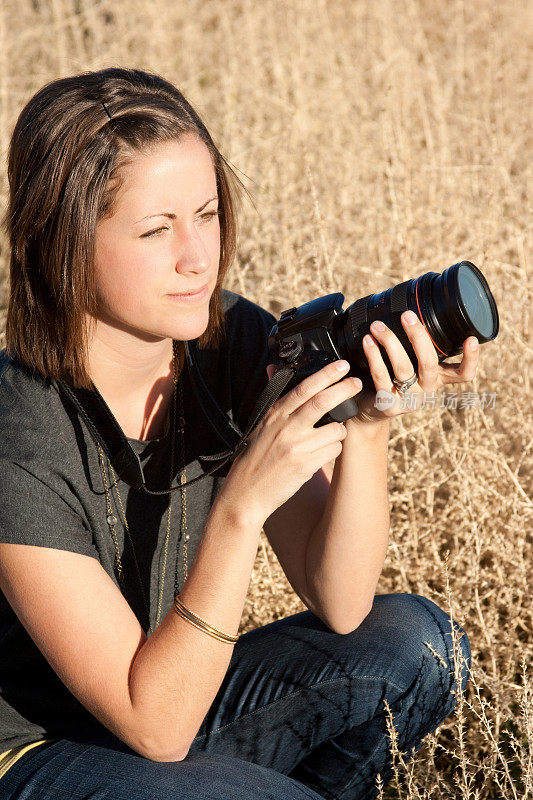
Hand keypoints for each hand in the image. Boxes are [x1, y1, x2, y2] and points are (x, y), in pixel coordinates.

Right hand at [219, 360, 361, 524]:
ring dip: (340, 431)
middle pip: (323, 401)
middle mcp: (286, 427)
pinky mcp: (305, 465)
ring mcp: (296, 446)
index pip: (305, 388)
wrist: (246, 492)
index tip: (342, 366)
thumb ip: (275, 399)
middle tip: (357, 383)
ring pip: (336, 430)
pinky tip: (320, 454)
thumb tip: (274, 367)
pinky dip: (332, 450)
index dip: (327, 374)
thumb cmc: (256, 457)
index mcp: (275, 414)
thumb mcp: (261, 424)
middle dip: (345, 389)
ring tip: (329, 436)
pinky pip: (333, 451)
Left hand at [351, 310, 479, 424]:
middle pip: (430, 364)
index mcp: (437, 377)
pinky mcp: (389, 406)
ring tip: (377, 326)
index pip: (463, 374)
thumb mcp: (409, 361)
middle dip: (419, 337)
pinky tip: (367, 342)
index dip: (471, 359)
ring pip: (404, 369)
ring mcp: (408, 400)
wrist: (369, 408)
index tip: (471, 338)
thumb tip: (408, 304)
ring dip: (390, 343)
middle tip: (407, 315)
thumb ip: (414, 344)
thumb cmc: (391, 377)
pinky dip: (374, 357)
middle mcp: (426, 389)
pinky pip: (381, 378)